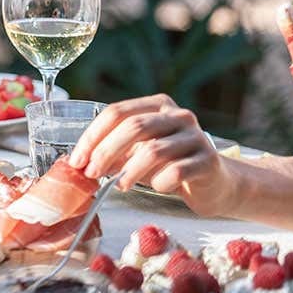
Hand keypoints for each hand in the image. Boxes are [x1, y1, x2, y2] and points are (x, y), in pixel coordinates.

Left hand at [68, 94, 235, 217]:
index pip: (116, 112)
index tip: (77, 159)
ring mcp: (195, 136)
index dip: (92, 136)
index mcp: (157, 105)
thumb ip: (114, 153)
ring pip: (153, 150)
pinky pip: (176, 171)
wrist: (215, 184)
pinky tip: (157, 187)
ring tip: (119, 185)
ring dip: (129, 170)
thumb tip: (80, 163)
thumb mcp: (138, 154)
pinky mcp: (208, 161)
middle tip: (91, 173)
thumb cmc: (170, 166)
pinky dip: (159, 182)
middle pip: (134, 126)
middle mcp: (178, 115)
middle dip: (105, 151)